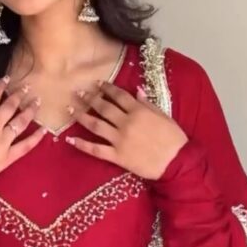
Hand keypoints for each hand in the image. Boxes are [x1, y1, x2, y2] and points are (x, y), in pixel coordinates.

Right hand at [0, 77, 44, 181]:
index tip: (7, 78)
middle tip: (26, 87)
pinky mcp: (8, 157)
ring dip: (30, 111)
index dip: (0, 86)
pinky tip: (44, 129)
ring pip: (20, 123)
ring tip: (37, 102)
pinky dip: (36, 137)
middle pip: (10, 107)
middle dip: (18, 95)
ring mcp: (3, 142)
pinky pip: (25, 146)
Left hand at [66, 83, 187, 179]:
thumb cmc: (174, 139)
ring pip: (96, 125)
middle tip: (78, 92)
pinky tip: (70, 139)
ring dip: (81, 116)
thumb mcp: (164, 116)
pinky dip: (82, 144)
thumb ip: (148, 104)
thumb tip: (137, 90)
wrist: (176, 162)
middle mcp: (126, 123)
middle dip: (90, 99)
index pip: (118, 96)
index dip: (106, 88)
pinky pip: (96, 150)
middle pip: (104, 108)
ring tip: (70, 109)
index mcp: (138, 111)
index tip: (96, 83)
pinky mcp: (117, 156)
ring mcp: (120, 140)